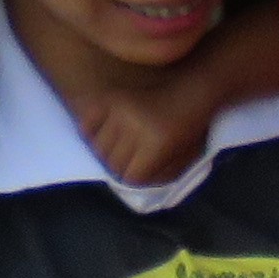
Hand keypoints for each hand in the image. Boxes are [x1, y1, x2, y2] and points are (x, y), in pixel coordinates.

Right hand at [73, 83, 208, 188]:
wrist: (190, 92)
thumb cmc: (190, 129)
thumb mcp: (184, 160)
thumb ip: (159, 177)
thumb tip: (132, 185)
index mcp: (156, 145)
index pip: (130, 177)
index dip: (133, 178)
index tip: (138, 172)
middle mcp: (134, 128)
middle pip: (112, 162)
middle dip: (120, 166)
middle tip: (128, 160)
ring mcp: (120, 111)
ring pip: (98, 146)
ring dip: (106, 151)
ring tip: (116, 147)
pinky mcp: (110, 98)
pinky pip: (88, 122)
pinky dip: (90, 131)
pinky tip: (102, 133)